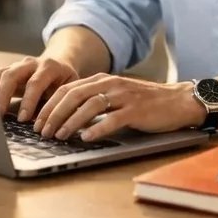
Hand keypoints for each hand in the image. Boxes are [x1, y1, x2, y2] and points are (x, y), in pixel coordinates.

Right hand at [0, 55, 79, 121]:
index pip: (35, 82)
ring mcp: (17, 66)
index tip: (23, 119)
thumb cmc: (65, 82)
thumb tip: (49, 125)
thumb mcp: (69, 90)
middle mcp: (31, 63)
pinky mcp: (8, 71)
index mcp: (50, 67)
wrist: (59, 63)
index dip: (28, 100)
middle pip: (11, 75)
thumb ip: (59, 103)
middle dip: (3, 95)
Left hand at [33, 74, 204, 141]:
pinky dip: (97, 128)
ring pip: (90, 105)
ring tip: (59, 136)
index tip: (37, 121)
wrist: (179, 101)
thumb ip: (95, 101)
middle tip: (42, 131)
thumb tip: (67, 118)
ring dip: (71, 121)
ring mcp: (124, 96)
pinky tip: (86, 138)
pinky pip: (113, 119)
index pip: (68, 89)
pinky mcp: (137, 110)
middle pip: (74, 95)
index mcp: (103, 80)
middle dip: (54, 114)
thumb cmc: (146, 103)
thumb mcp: (117, 96)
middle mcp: (111, 84)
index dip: (50, 105)